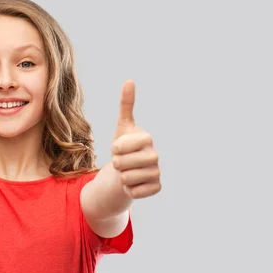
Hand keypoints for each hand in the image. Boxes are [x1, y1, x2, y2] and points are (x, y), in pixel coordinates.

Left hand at [110, 80, 160, 198]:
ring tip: (126, 171)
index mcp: (147, 138)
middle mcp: (155, 155)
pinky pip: (135, 192)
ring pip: (127, 178)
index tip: (117, 147)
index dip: (115, 148)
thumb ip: (126, 104)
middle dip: (115, 164)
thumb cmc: (124, 148)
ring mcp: (157, 172)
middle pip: (122, 163)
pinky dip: (129, 190)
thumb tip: (129, 80)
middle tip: (121, 161)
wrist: (126, 171)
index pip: (121, 145)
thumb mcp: (122, 127)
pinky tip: (133, 184)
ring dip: (121, 177)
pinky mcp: (156, 187)